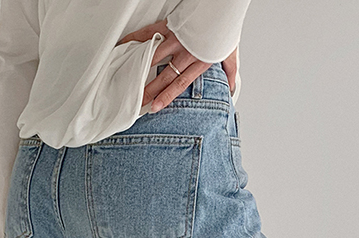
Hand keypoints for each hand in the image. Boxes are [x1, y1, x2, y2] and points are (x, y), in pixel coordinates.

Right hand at [117, 18, 237, 111]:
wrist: (221, 6)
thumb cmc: (225, 28)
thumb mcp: (230, 53)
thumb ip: (230, 72)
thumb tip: (232, 88)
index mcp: (198, 62)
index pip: (178, 84)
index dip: (166, 96)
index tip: (155, 107)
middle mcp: (184, 53)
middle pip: (163, 75)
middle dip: (149, 90)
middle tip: (138, 101)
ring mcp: (174, 39)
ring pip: (153, 57)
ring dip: (140, 70)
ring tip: (129, 80)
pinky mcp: (169, 26)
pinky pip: (148, 33)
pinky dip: (136, 40)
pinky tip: (126, 46)